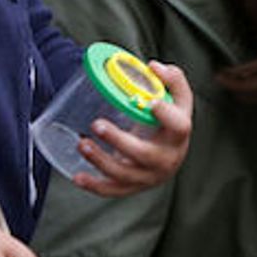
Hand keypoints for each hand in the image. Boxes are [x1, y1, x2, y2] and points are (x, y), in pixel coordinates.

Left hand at [73, 61, 192, 197]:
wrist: (170, 154)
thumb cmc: (170, 121)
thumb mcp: (178, 99)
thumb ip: (171, 79)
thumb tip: (154, 67)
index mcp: (179, 135)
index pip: (179, 126)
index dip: (166, 115)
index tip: (150, 102)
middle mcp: (167, 159)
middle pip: (144, 154)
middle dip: (119, 141)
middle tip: (97, 124)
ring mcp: (150, 177)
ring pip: (125, 175)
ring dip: (101, 161)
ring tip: (81, 143)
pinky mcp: (134, 187)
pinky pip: (113, 190)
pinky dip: (95, 186)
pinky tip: (77, 176)